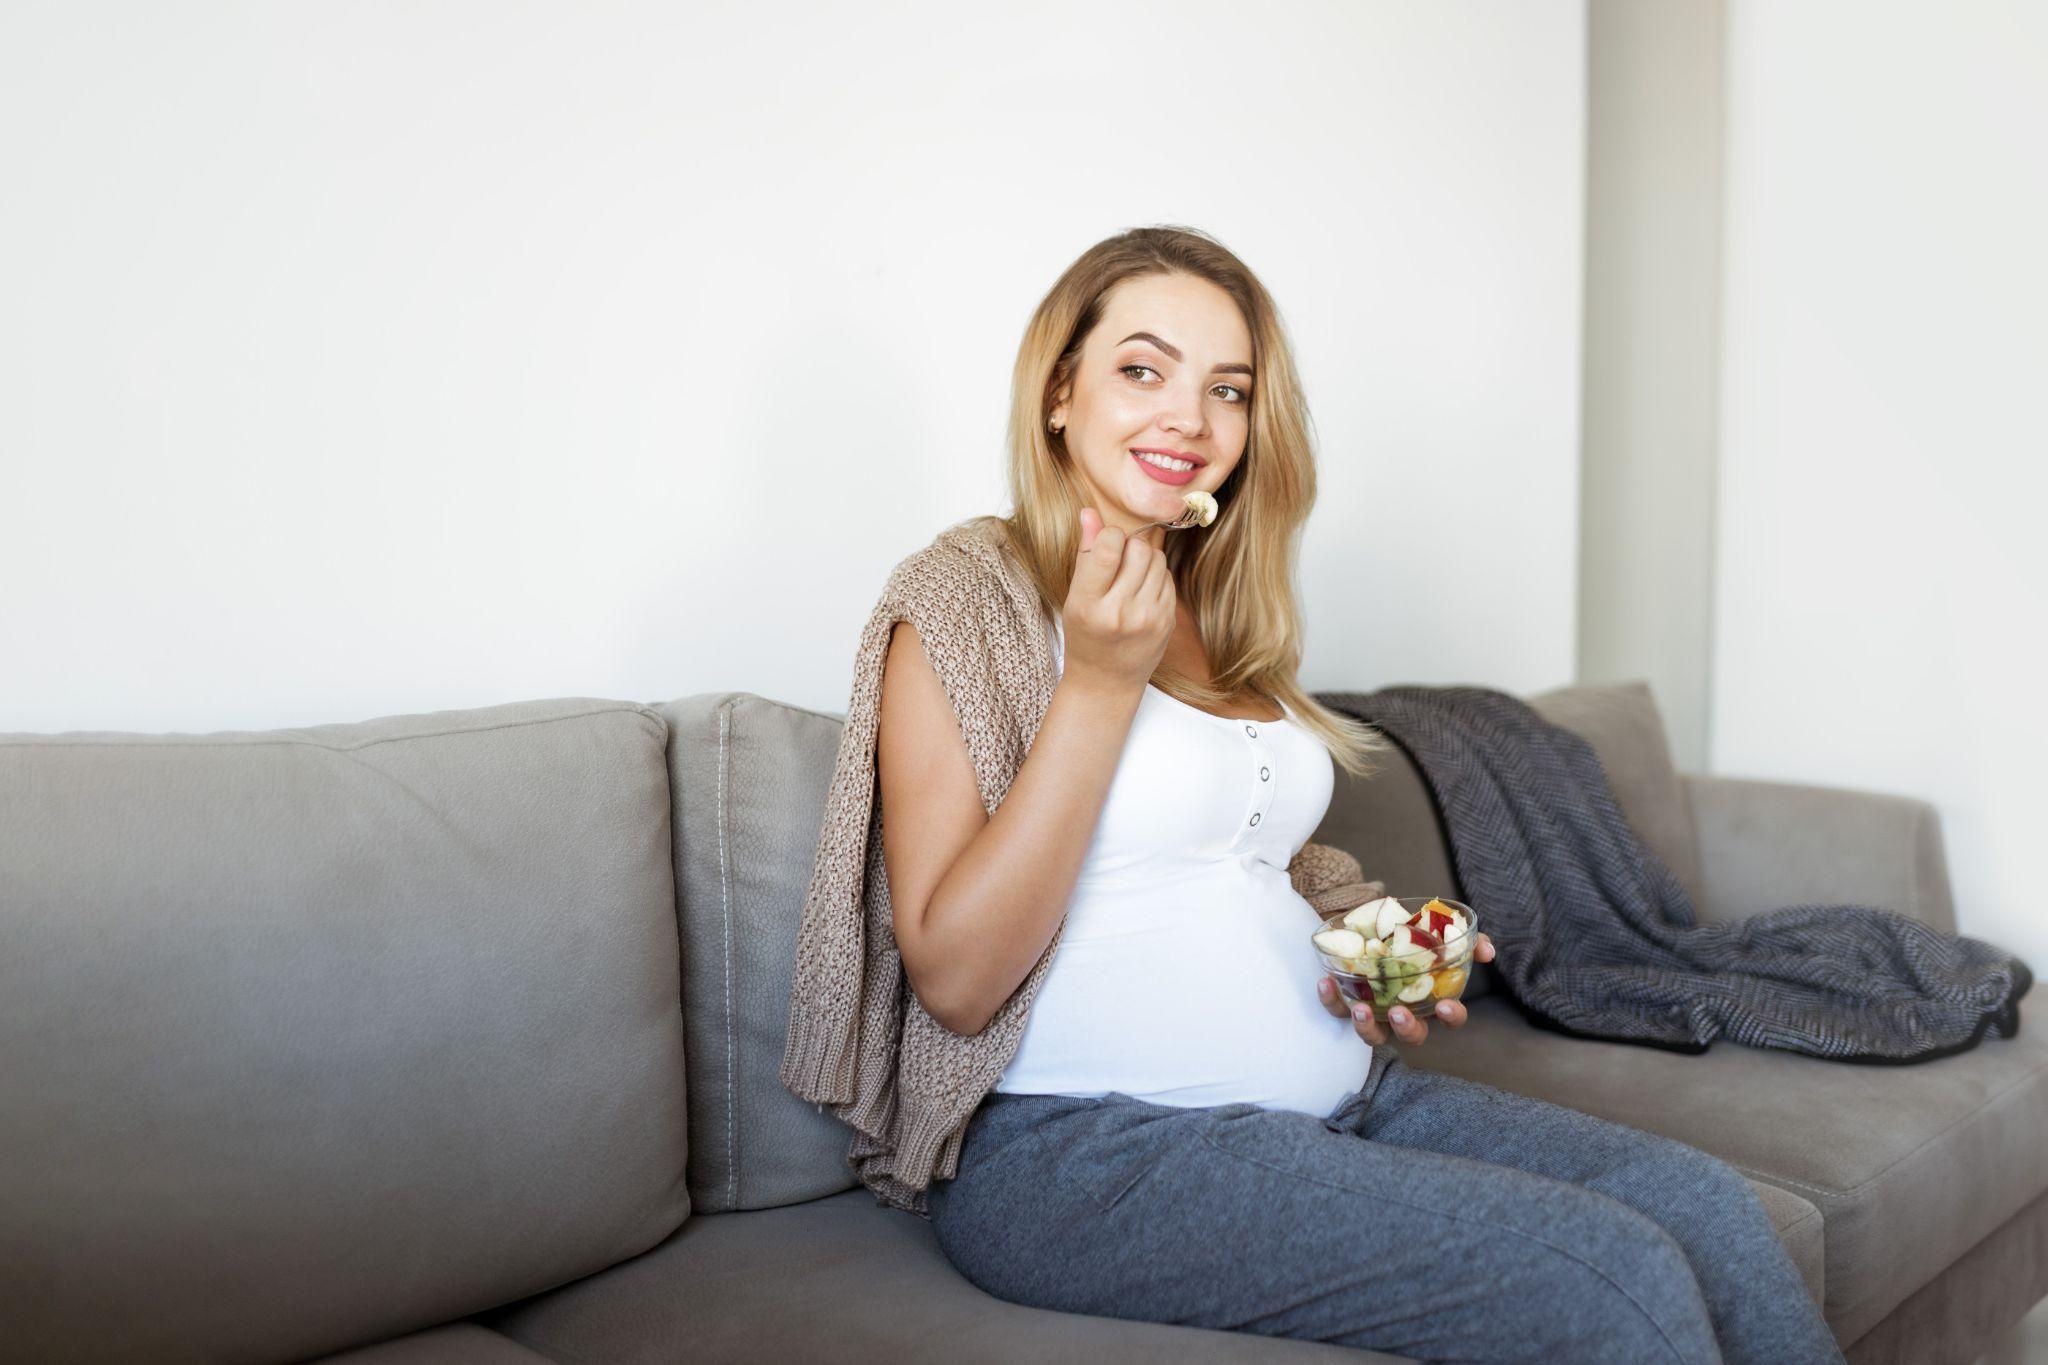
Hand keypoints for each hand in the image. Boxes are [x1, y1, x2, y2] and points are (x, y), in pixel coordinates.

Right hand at [1061, 508, 1175, 692]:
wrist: (1107, 681)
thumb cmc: (1085, 636)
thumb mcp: (1074, 598)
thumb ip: (1085, 554)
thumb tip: (1089, 512)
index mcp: (1089, 605)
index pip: (1107, 547)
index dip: (1108, 535)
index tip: (1104, 544)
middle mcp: (1120, 612)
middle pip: (1138, 548)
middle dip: (1128, 546)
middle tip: (1117, 563)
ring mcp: (1148, 618)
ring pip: (1156, 559)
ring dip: (1143, 559)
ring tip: (1129, 577)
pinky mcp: (1167, 620)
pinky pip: (1167, 577)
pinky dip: (1155, 576)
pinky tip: (1141, 592)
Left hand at [1315, 933, 1496, 1045]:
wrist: (1364, 923)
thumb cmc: (1404, 934)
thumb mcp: (1433, 931)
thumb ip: (1461, 938)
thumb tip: (1486, 949)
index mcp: (1430, 998)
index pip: (1450, 1019)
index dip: (1451, 1016)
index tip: (1444, 1004)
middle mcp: (1404, 1012)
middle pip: (1412, 1036)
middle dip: (1408, 1028)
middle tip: (1400, 1013)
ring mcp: (1375, 1012)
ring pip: (1374, 1036)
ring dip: (1368, 1028)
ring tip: (1361, 1010)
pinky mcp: (1345, 1002)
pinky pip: (1338, 1011)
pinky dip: (1332, 1000)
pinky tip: (1326, 981)